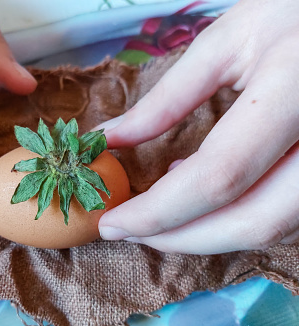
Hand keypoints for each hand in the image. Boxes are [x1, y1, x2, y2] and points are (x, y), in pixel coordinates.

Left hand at [98, 0, 298, 253]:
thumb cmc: (287, 13)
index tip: (112, 223)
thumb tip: (110, 140)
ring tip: (157, 212)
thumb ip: (166, 99)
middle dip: (179, 238)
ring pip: (273, 230)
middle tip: (128, 230)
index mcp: (294, 90)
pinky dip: (236, 219)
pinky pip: (286, 218)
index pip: (220, 175)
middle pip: (252, 221)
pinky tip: (203, 197)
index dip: (159, 211)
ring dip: (205, 234)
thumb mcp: (225, 43)